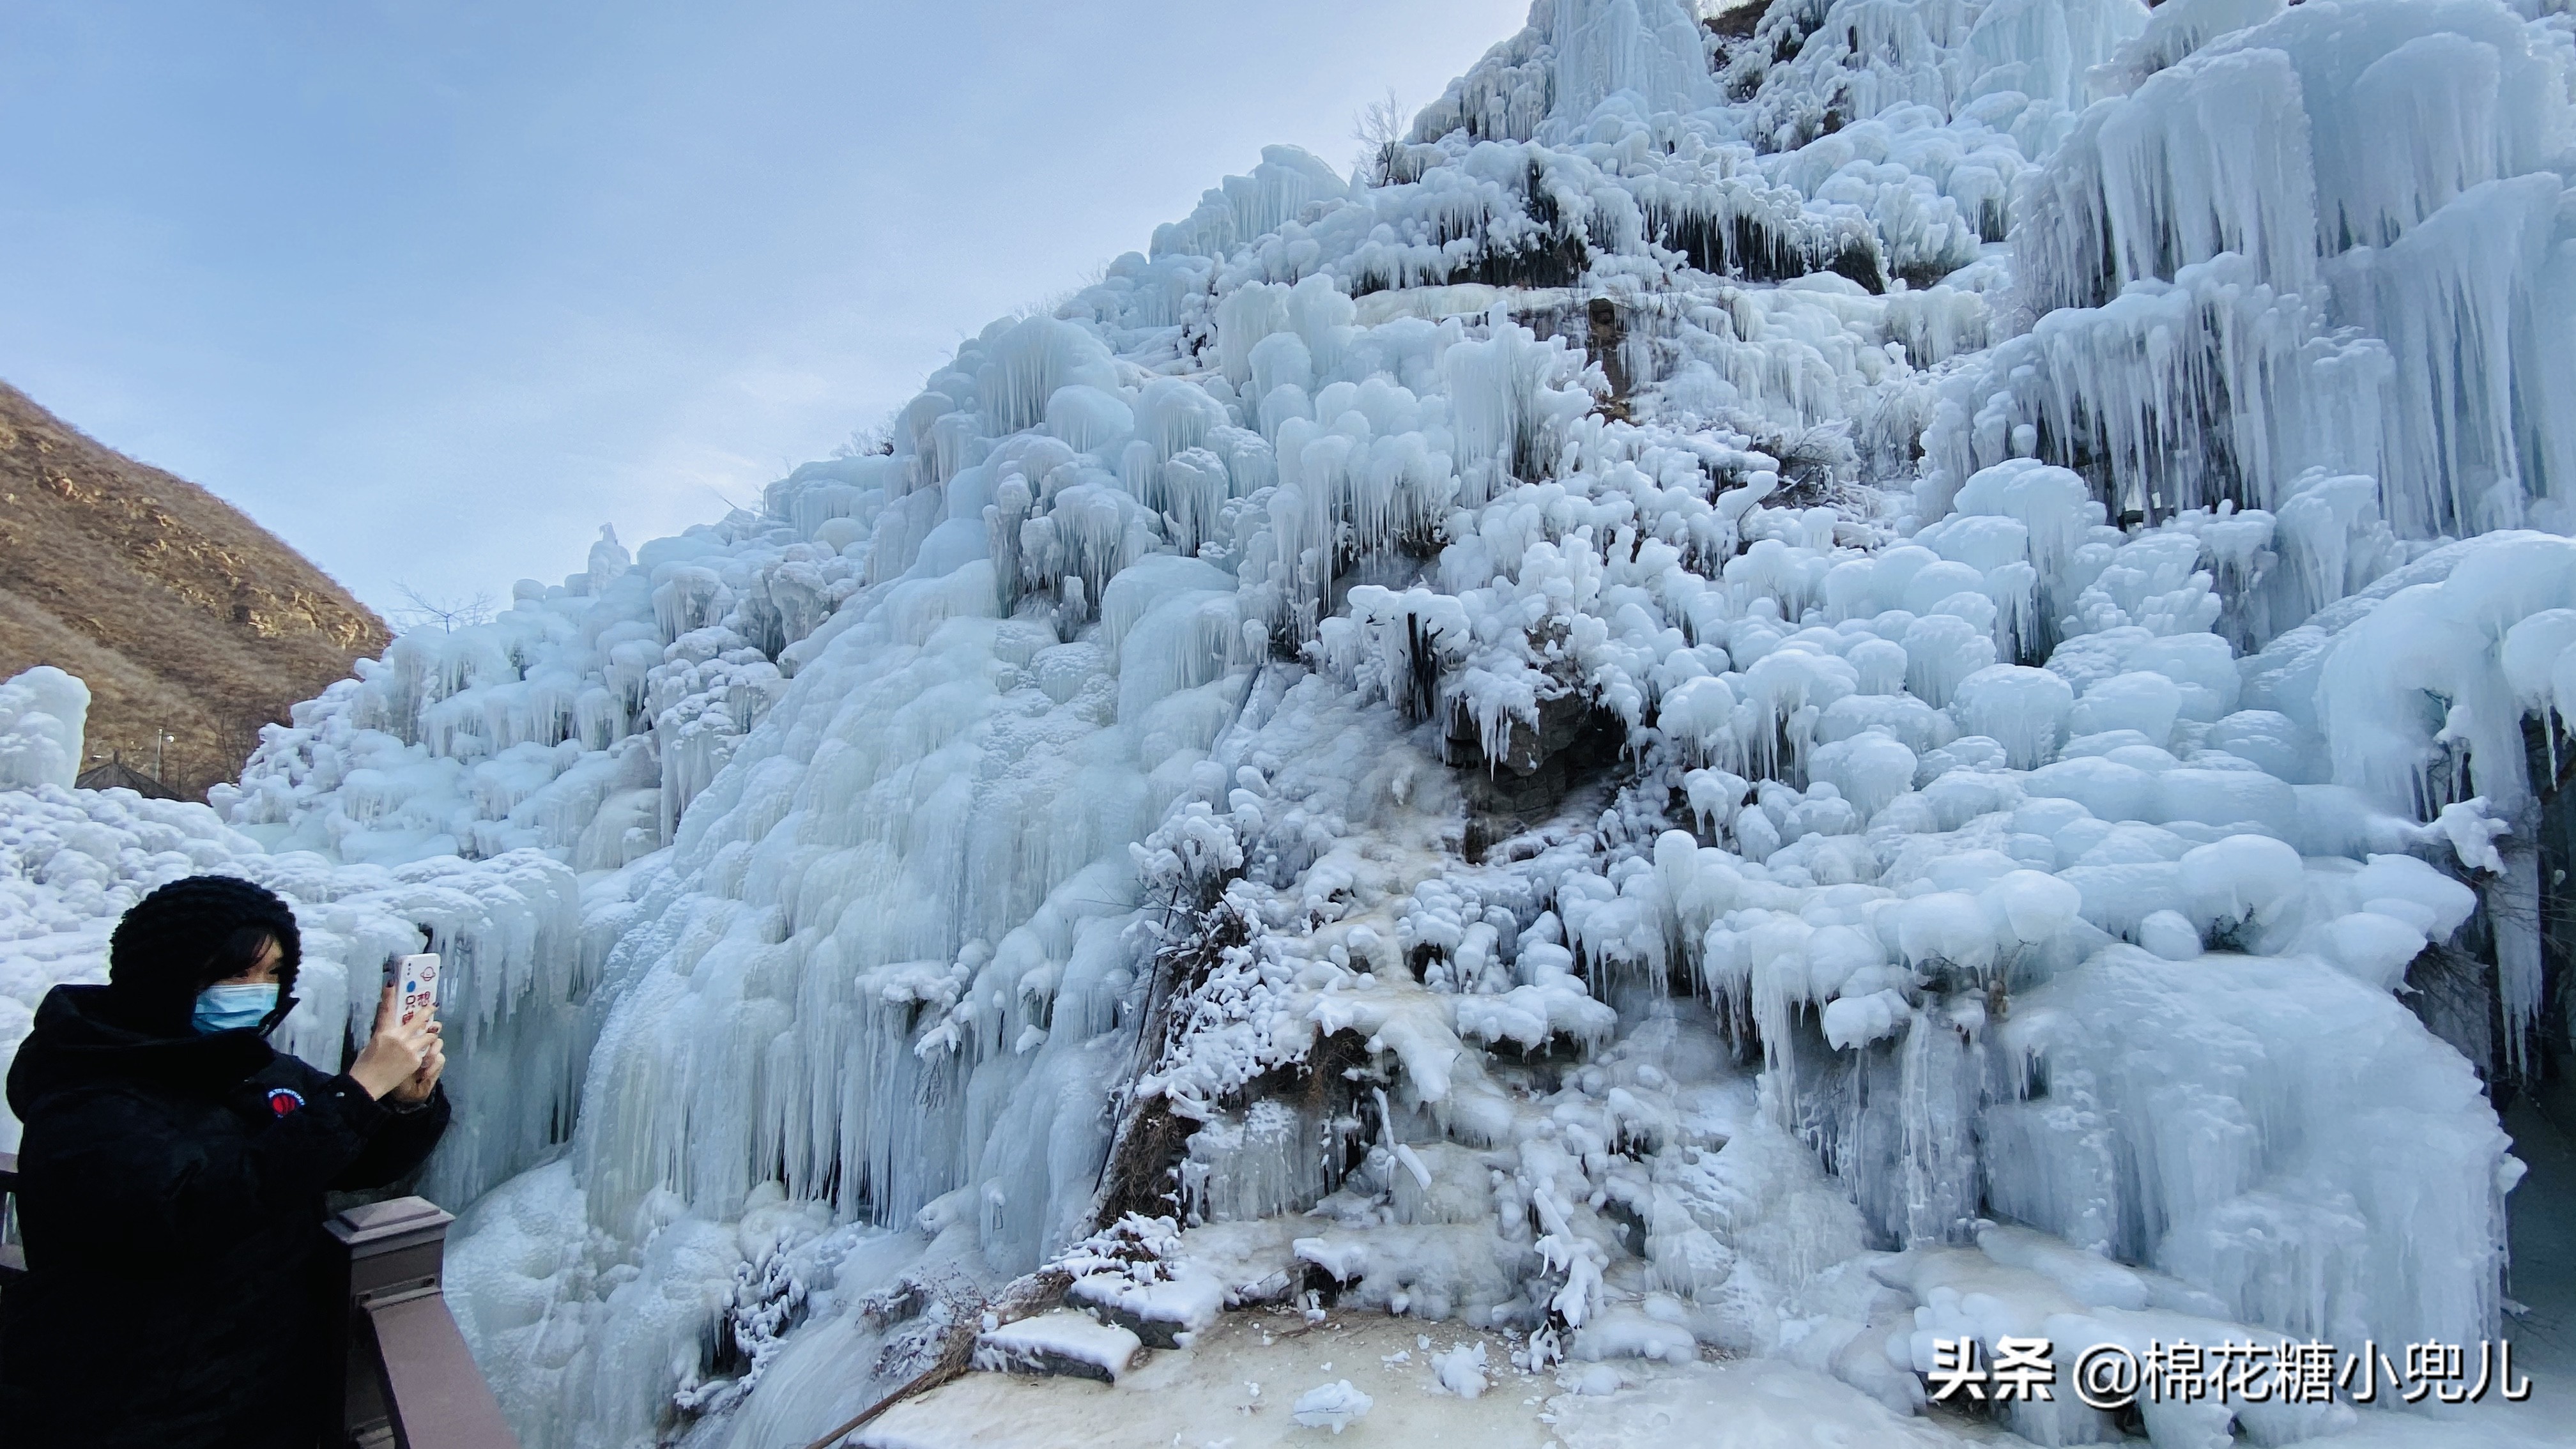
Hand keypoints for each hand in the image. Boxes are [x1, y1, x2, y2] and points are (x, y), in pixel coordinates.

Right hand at [350, 984, 440, 1100]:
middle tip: (433, 1006)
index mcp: (384, 1031)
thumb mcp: (372, 1043)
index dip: (389, 996)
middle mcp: (399, 1037)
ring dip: (431, 1034)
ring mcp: (410, 1048)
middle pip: (419, 1019)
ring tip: (432, 1033)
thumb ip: (385, 1034)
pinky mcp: (416, 1059)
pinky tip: (425, 1054)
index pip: (386, 1010)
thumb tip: (393, 1028)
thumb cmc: (365, 1065)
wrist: (367, 1084)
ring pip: (429, 1035)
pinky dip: (426, 1051)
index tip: (392, 983)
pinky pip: (426, 1051)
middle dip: (428, 1011)